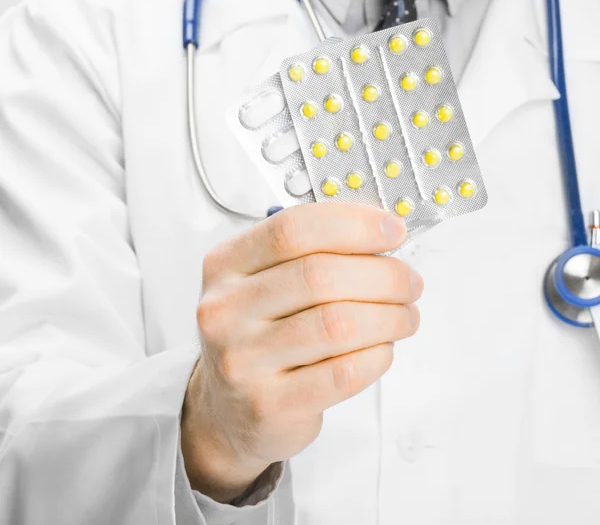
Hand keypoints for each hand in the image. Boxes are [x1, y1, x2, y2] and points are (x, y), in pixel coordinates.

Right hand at [181, 203, 422, 502]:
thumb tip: (379, 234)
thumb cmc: (258, 335)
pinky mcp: (270, 405)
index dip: (353, 225)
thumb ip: (311, 252)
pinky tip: (382, 349)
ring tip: (404, 316)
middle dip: (383, 275)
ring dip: (389, 317)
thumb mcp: (262, 282)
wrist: (229, 408)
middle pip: (321, 276)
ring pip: (338, 325)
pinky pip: (343, 373)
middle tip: (409, 282)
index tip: (393, 231)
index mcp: (225, 266)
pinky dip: (377, 356)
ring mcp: (243, 360)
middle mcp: (225, 310)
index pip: (293, 229)